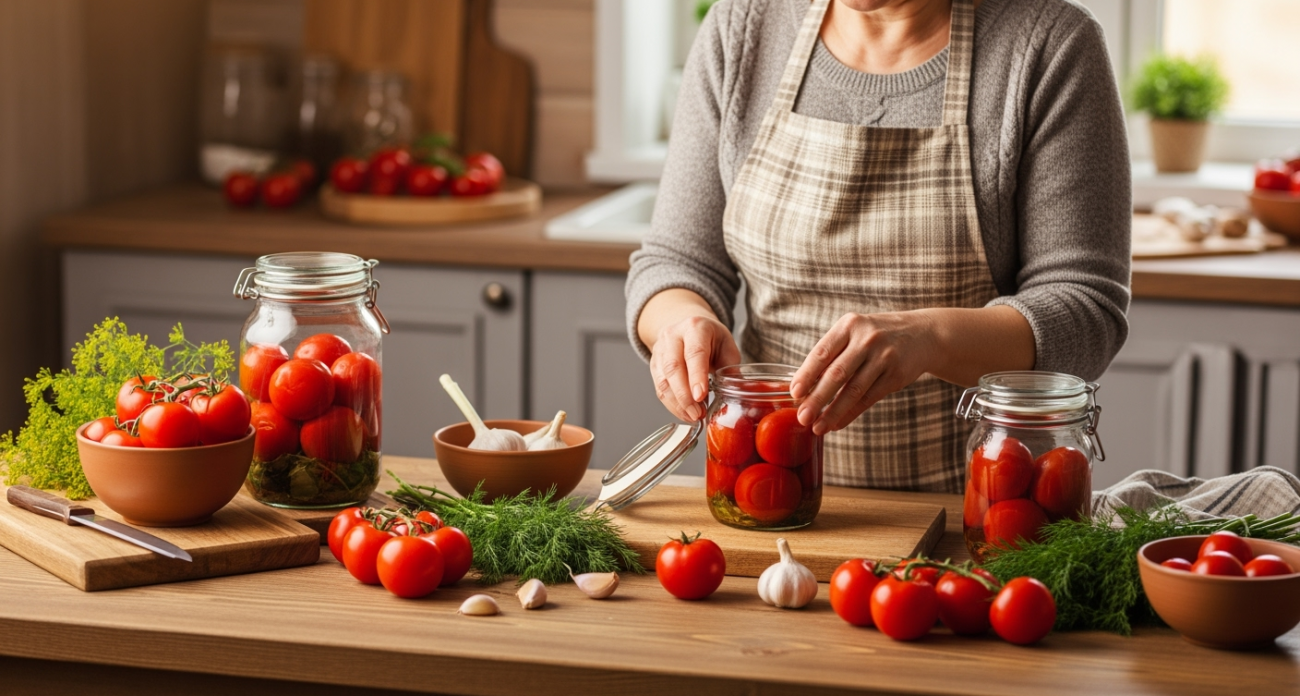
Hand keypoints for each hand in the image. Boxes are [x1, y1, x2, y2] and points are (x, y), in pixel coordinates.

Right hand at [648, 315, 739, 421]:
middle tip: (697, 413)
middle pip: (674, 367)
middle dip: (685, 395)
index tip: (700, 396)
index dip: (696, 376)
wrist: (689, 328)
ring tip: (693, 416)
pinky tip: (684, 412)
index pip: (694, 353)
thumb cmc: (711, 339)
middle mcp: (673, 336)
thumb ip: (730, 369)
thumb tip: (736, 394)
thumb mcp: (727, 347)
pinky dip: (671, 404)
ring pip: (663, 380)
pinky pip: (659, 387)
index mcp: (695, 327)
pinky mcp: (654, 364)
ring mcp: (660, 349)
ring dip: (677, 403)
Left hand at [790, 312, 937, 434]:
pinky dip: (850, 413)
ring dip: (833, 412)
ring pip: (853, 390)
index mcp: (849, 325)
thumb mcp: (855, 333)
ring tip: (818, 427)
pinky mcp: (896, 375)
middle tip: (802, 417)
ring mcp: (884, 357)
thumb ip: (832, 354)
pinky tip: (837, 424)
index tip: (794, 393)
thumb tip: (803, 388)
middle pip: (837, 374)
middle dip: (817, 398)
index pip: (822, 352)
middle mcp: (867, 339)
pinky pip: (869, 398)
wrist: (922, 334)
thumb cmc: (876, 337)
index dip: (806, 374)